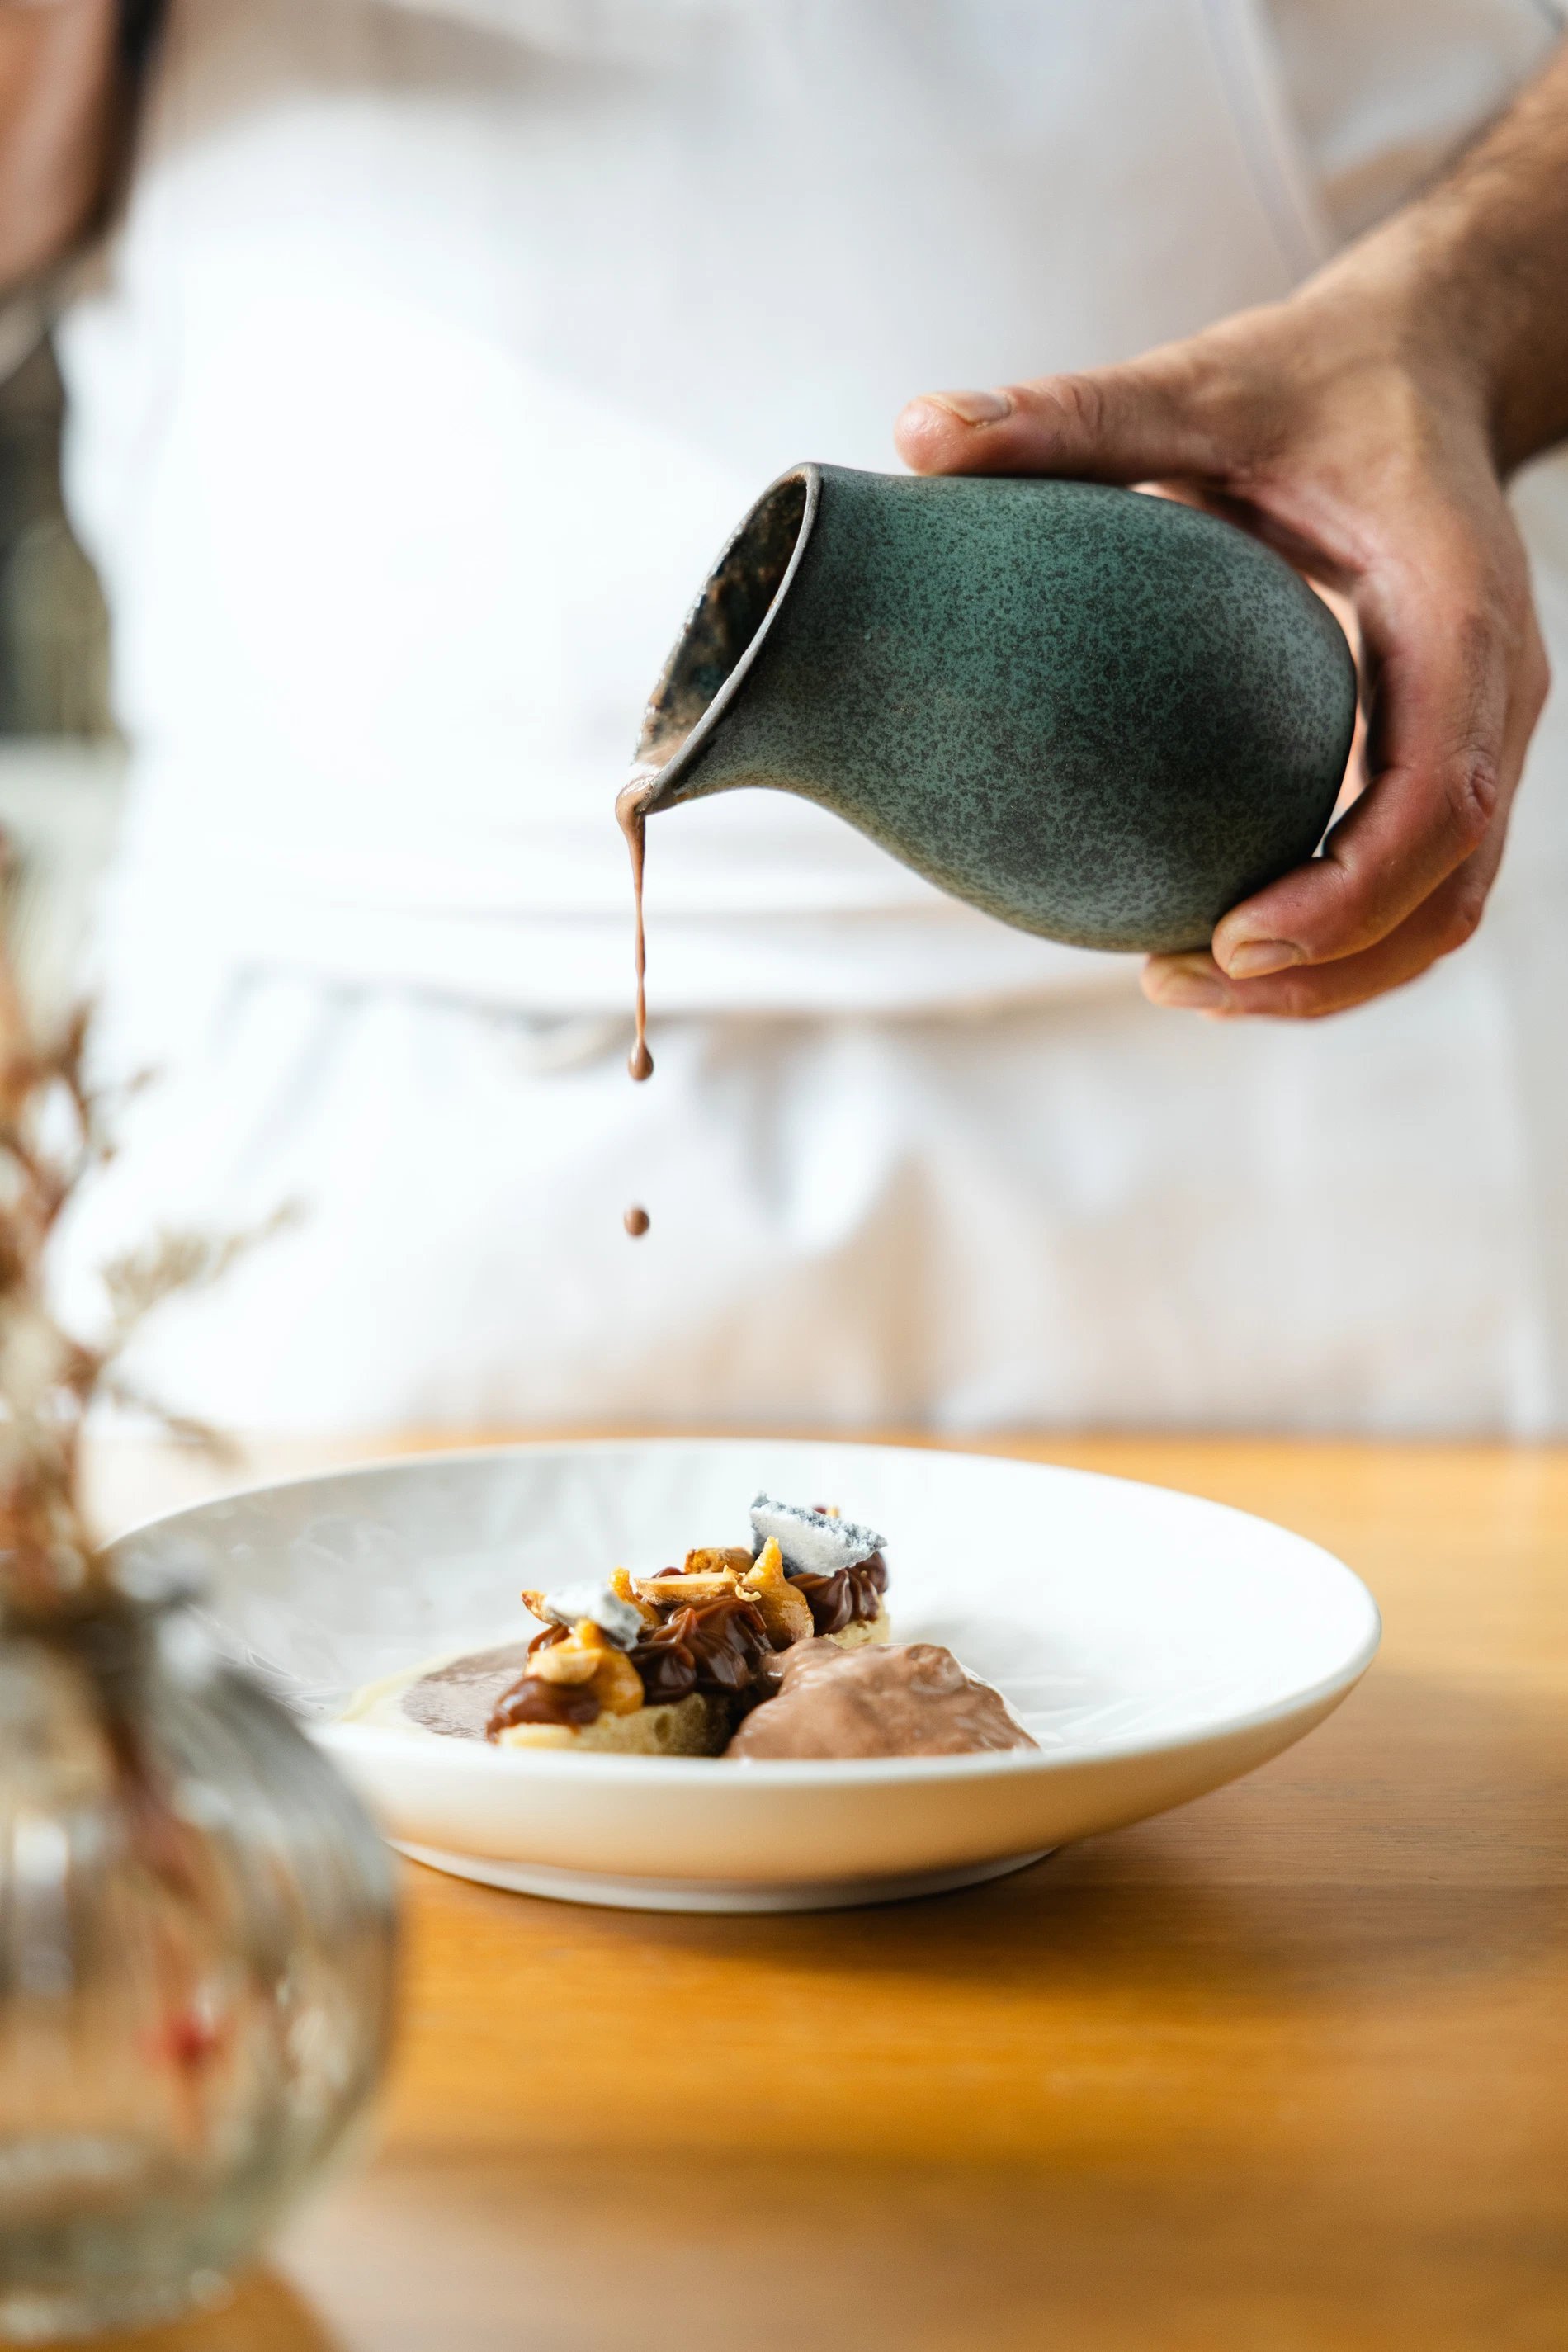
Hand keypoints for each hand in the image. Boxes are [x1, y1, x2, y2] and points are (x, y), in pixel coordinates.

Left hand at [894, 245, 1552, 1018]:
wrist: (1425, 361)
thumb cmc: (1313, 379)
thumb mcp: (1199, 384)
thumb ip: (1074, 414)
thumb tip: (916, 435)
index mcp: (1457, 609)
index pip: (1437, 797)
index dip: (1346, 895)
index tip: (1229, 941)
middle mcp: (1491, 688)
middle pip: (1445, 891)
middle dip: (1325, 969)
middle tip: (1171, 982)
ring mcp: (1479, 731)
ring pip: (1440, 910)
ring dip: (1329, 978)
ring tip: (1179, 983)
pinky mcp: (1441, 752)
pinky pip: (1414, 883)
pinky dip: (1335, 939)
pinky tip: (1216, 943)